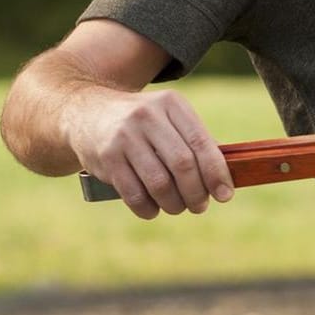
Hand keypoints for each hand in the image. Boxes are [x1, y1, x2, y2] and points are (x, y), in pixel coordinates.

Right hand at [66, 88, 233, 218]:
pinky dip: (148, 208)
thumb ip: (194, 141)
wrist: (89, 113)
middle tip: (200, 206)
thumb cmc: (144, 123)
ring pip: (159, 182)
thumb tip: (224, 178)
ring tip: (178, 208)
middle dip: (196, 192)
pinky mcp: (106, 157)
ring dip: (174, 203)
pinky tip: (154, 210)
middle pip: (182, 164)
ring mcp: (124, 136)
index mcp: (172, 104)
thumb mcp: (169, 118)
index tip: (225, 195)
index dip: (216, 173)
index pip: (201, 143)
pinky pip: (133, 193)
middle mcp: (148, 116)